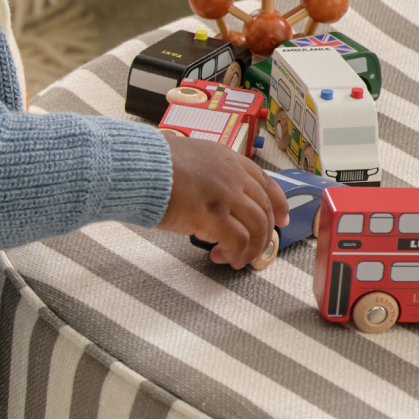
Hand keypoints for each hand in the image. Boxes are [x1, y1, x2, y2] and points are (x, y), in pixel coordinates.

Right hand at [157, 132, 287, 268]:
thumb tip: (208, 201)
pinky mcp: (213, 215)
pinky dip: (237, 253)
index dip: (278, 203)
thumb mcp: (189, 161)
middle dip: (264, 234)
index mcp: (227, 159)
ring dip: (251, 248)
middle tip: (256, 249)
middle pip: (265, 208)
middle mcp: (232, 175)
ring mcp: (226, 194)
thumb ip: (206, 178)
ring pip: (257, 226)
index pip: (265, 181)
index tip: (281, 219)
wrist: (137, 167)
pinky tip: (227, 259)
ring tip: (237, 259)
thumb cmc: (151, 166)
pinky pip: (238, 240)